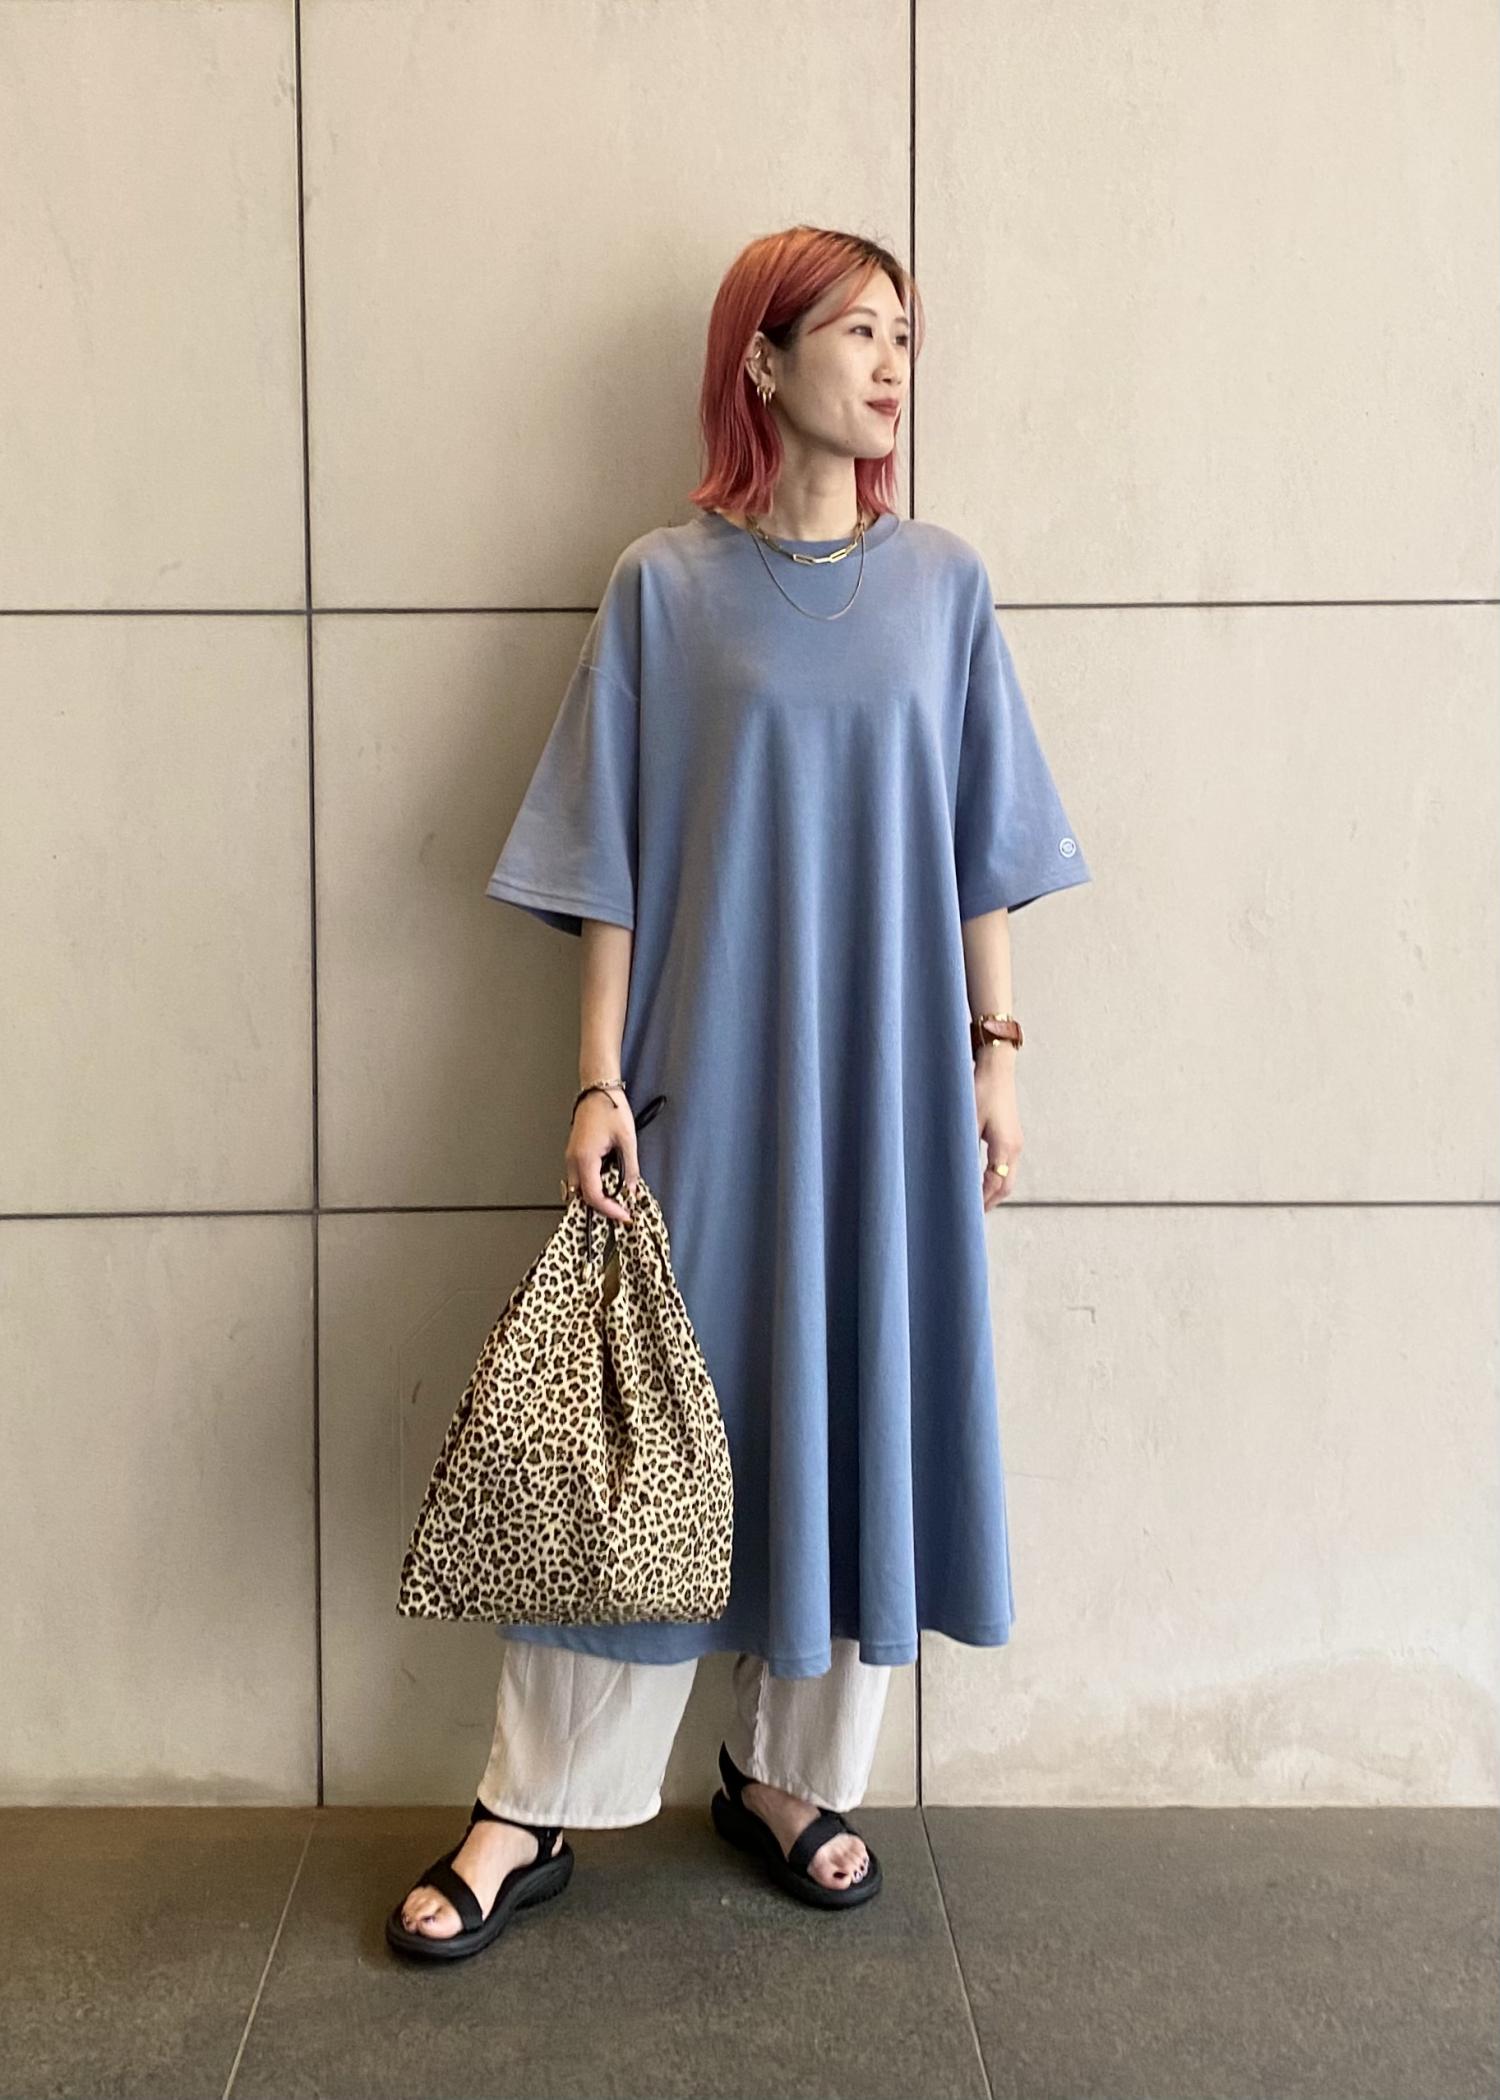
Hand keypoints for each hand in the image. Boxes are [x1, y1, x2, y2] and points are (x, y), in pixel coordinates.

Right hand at [565, 1089, 637, 1222]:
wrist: (598, 1090)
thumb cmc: (610, 1109)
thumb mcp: (627, 1141)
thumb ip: (630, 1169)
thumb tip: (631, 1190)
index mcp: (585, 1158)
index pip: (593, 1196)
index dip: (609, 1210)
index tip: (624, 1215)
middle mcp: (573, 1161)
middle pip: (581, 1197)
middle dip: (601, 1208)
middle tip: (620, 1211)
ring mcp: (571, 1157)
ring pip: (578, 1189)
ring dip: (596, 1198)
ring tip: (616, 1199)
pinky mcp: (575, 1154)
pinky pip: (579, 1178)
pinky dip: (592, 1187)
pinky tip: (608, 1185)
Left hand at [974, 1060, 1021, 1209]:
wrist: (997, 1067)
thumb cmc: (980, 1089)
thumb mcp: (968, 1120)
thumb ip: (964, 1147)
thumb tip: (955, 1172)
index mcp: (1006, 1146)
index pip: (996, 1184)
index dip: (981, 1200)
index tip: (966, 1213)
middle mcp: (1015, 1148)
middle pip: (1006, 1185)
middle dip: (990, 1201)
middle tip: (971, 1216)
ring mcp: (1016, 1142)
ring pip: (1008, 1176)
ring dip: (994, 1191)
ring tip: (975, 1204)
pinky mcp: (1012, 1136)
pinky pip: (1007, 1165)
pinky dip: (995, 1178)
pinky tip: (982, 1181)